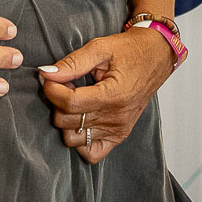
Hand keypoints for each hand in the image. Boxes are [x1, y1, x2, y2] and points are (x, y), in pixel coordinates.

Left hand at [39, 28, 173, 161]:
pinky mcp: (119, 135)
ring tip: (74, 99)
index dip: (51, 89)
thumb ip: (72, 63)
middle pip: (67, 121)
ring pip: (73, 138)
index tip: (49, 77)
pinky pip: (91, 153)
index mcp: (113, 96)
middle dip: (57, 101)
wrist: (155, 57)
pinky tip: (82, 118)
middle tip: (65, 83)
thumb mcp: (100, 48)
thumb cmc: (130, 50)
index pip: (69, 103)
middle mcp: (116, 118)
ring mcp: (118, 130)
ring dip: (66, 119)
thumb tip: (46, 73)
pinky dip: (80, 140)